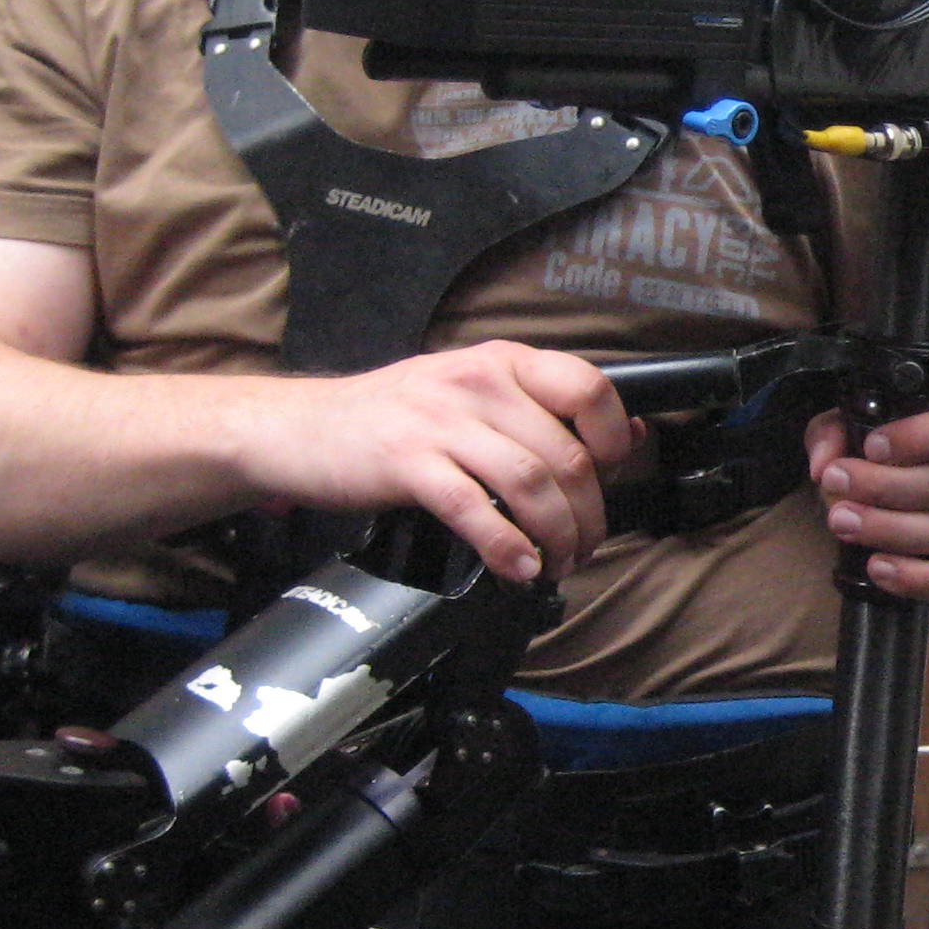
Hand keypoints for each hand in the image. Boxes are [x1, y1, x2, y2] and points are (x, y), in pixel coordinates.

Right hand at [263, 341, 633, 582]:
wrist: (297, 427)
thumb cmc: (394, 416)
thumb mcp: (473, 392)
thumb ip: (543, 410)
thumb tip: (630, 435)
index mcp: (503, 361)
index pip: (589, 390)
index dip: (613, 443)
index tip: (609, 479)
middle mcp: (477, 383)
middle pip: (566, 455)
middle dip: (588, 515)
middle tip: (584, 546)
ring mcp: (440, 421)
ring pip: (530, 485)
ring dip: (557, 537)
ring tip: (557, 563)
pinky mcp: (407, 462)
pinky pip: (475, 510)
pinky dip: (506, 547)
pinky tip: (518, 568)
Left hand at [808, 378, 928, 603]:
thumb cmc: (928, 435)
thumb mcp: (889, 413)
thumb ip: (845, 425)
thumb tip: (823, 463)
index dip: (921, 437)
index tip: (871, 446)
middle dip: (889, 487)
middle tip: (837, 485)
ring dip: (896, 531)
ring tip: (845, 523)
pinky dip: (920, 578)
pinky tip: (879, 568)